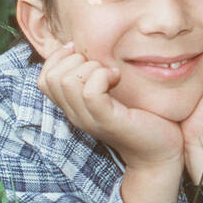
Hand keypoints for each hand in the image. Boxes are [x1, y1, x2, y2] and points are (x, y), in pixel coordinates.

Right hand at [38, 41, 185, 173]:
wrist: (159, 152)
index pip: (44, 79)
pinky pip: (90, 92)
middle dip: (76, 60)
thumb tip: (84, 49)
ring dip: (91, 68)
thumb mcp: (112, 94)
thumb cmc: (140, 118)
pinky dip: (102, 76)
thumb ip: (95, 78)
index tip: (83, 52)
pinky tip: (117, 78)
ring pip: (68, 81)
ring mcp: (89, 119)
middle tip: (101, 67)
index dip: (58, 58)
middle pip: (52, 77)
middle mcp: (75, 115)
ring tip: (111, 74)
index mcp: (73, 107)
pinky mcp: (107, 120)